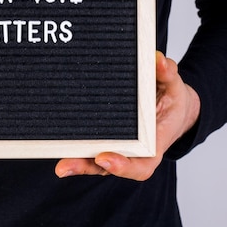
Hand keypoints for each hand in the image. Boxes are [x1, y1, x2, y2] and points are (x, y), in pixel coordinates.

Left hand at [55, 51, 200, 180]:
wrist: (171, 105)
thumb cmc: (171, 100)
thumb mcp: (175, 85)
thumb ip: (168, 73)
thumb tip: (157, 59)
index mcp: (154, 144)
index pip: (140, 165)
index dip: (122, 166)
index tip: (105, 158)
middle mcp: (133, 150)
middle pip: (108, 166)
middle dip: (85, 166)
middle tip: (64, 166)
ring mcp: (117, 146)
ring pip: (93, 160)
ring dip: (75, 161)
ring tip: (58, 164)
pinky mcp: (104, 137)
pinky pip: (87, 145)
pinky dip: (72, 146)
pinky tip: (52, 142)